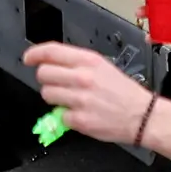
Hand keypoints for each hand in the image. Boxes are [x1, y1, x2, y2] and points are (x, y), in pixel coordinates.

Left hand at [24, 41, 154, 143]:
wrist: (142, 115)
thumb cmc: (124, 91)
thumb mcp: (103, 66)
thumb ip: (77, 63)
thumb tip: (52, 63)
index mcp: (89, 61)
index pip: (51, 51)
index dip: (35, 54)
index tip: (28, 58)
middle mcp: (83, 77)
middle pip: (43, 74)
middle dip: (46, 79)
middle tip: (55, 84)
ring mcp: (80, 99)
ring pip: (47, 94)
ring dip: (54, 97)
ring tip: (70, 100)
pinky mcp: (80, 120)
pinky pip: (60, 116)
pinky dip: (67, 116)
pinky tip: (80, 113)